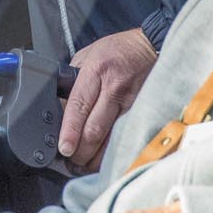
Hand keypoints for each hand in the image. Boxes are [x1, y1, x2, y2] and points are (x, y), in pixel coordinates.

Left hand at [61, 29, 157, 167]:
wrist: (151, 46)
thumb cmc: (116, 51)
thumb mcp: (86, 56)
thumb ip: (73, 81)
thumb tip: (61, 111)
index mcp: (96, 71)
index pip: (79, 106)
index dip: (70, 130)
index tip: (63, 148)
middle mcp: (115, 88)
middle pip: (95, 129)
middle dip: (80, 152)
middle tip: (69, 161)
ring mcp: (132, 103)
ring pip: (112, 140)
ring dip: (95, 158)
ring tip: (82, 166)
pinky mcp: (143, 112)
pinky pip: (126, 138)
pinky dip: (114, 152)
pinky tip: (104, 160)